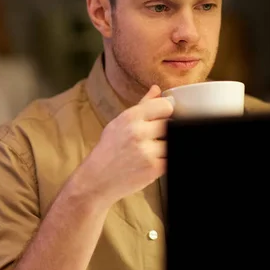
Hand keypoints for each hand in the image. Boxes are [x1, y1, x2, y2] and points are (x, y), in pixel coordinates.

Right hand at [75, 85, 173, 206]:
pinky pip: (171, 158)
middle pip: (172, 123)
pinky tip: (156, 161)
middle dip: (168, 130)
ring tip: (156, 150)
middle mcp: (139, 131)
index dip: (168, 112)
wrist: (96, 180)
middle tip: (158, 137)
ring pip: (173, 141)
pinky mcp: (154, 168)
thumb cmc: (108, 150)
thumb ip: (142, 105)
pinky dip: (167, 159)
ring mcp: (147, 151)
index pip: (165, 106)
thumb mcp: (120, 123)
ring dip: (167, 145)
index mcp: (130, 117)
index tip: (165, 118)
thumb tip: (157, 89)